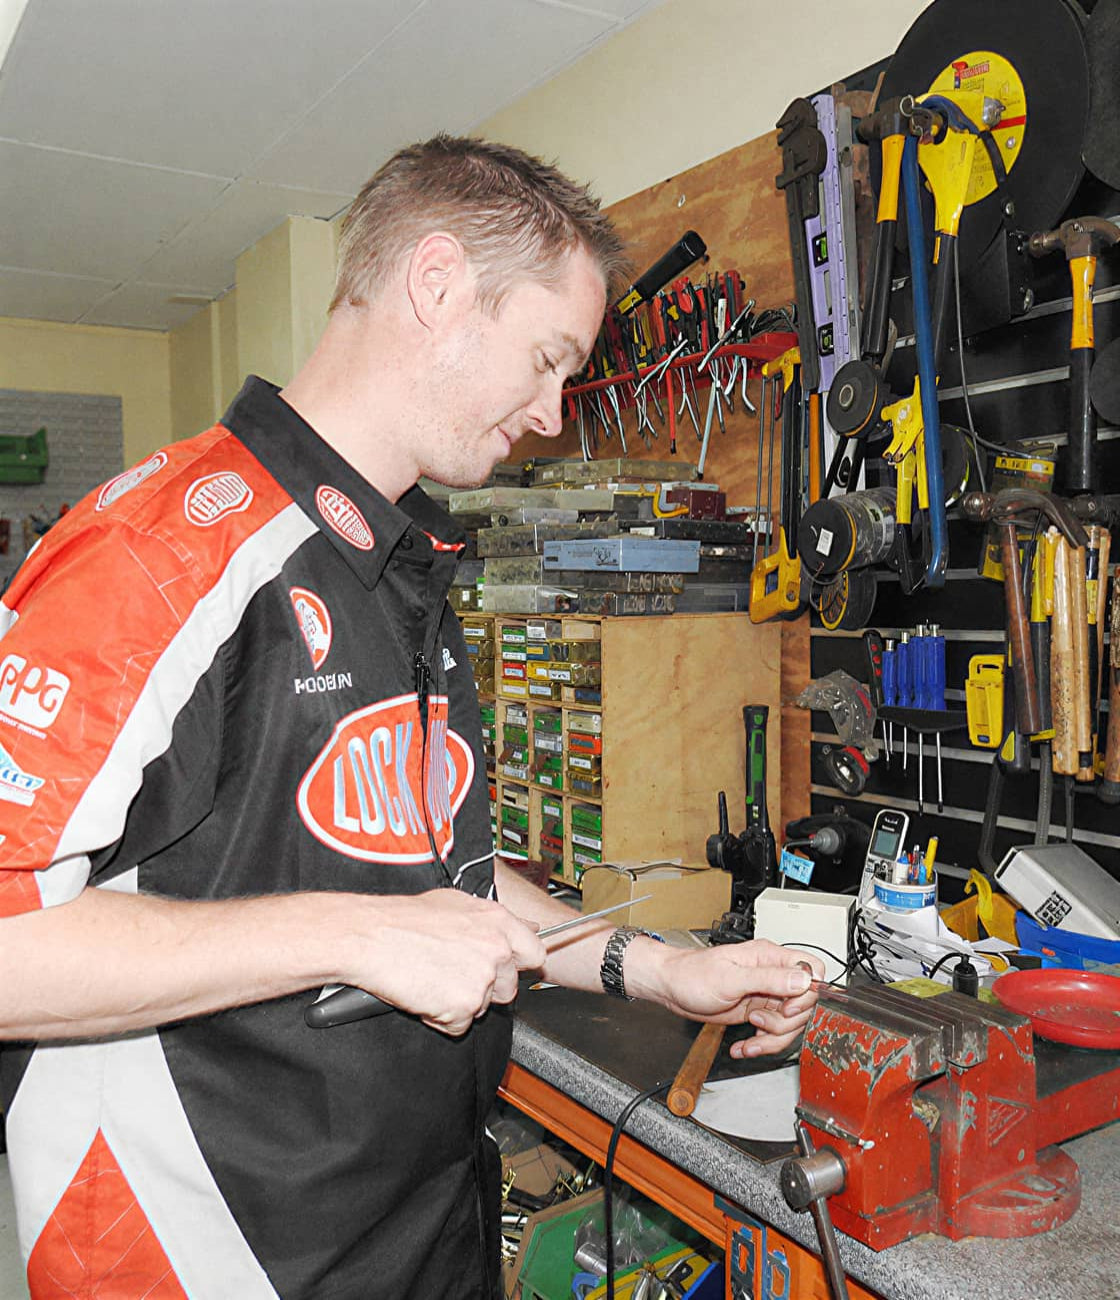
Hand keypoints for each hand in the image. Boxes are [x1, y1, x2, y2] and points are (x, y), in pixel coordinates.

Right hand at [343, 890, 546, 1035]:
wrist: (370, 936)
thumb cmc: (404, 919)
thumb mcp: (457, 903)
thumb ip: (495, 919)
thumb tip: (528, 926)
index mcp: (498, 921)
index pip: (535, 953)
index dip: (518, 965)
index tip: (505, 969)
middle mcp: (496, 949)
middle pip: (508, 987)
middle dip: (485, 988)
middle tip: (453, 974)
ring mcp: (482, 979)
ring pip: (483, 1007)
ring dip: (461, 1001)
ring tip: (433, 978)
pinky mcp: (463, 1005)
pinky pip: (459, 1024)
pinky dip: (441, 1017)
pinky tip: (425, 993)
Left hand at [650, 939, 825, 1059]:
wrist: (671, 988)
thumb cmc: (692, 974)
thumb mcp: (731, 978)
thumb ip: (768, 978)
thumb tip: (803, 979)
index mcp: (769, 957)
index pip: (811, 970)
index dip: (807, 994)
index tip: (787, 1008)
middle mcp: (771, 975)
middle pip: (804, 1004)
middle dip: (785, 1022)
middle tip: (758, 1020)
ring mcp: (765, 995)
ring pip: (789, 1023)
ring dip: (771, 1038)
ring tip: (749, 1036)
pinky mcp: (756, 1011)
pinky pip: (772, 1033)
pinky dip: (760, 1044)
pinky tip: (743, 1046)